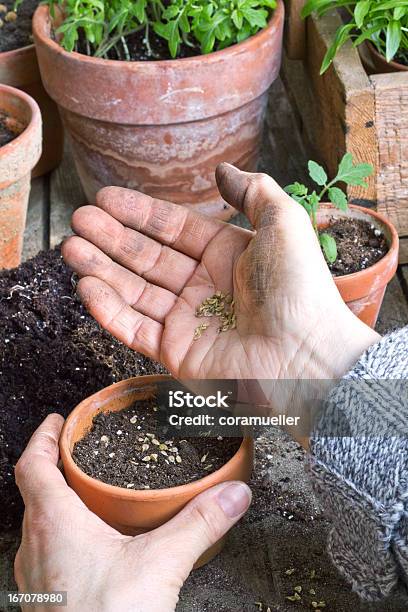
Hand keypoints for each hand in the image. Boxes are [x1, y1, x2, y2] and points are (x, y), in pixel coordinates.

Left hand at [14, 415, 250, 611]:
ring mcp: (37, 575)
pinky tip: (92, 546)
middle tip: (77, 450)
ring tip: (86, 491)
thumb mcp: (160, 566)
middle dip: (55, 464)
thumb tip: (231, 494)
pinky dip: (62, 531)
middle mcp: (36, 545)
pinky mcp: (45, 598)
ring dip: (56, 498)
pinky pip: (45, 550)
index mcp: (55, 524)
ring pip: (37, 522)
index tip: (57, 422)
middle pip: (34, 490)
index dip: (44, 437)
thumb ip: (198, 524)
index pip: (34, 465)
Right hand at [62, 164, 378, 381]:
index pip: (172, 228)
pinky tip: (88, 286)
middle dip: (112, 239)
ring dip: (102, 270)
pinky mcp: (177, 353)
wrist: (306, 356)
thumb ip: (253, 192)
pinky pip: (135, 328)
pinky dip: (110, 310)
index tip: (106, 198)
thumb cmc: (299, 288)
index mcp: (226, 255)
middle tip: (78, 221)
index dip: (139, 213)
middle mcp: (204, 286)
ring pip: (135, 291)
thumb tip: (222, 170)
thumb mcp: (283, 225)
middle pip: (147, 258)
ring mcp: (189, 320)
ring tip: (71, 248)